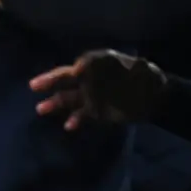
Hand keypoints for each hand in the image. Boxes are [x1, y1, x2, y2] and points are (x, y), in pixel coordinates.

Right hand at [30, 52, 167, 130]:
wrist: (156, 97)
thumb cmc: (146, 77)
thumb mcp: (140, 68)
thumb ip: (118, 65)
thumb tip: (111, 67)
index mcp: (98, 65)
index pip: (82, 65)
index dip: (79, 67)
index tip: (75, 71)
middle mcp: (90, 79)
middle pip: (66, 80)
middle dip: (50, 82)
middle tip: (34, 85)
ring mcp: (91, 96)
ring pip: (68, 98)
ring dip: (55, 103)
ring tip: (40, 109)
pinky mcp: (96, 112)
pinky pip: (81, 115)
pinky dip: (74, 120)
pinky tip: (68, 126)